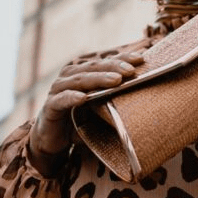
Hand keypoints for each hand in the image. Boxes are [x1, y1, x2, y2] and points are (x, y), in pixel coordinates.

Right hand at [29, 51, 143, 174]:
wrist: (53, 139)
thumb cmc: (80, 119)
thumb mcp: (100, 108)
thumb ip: (115, 99)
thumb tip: (147, 96)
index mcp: (84, 73)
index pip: (105, 62)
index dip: (122, 58)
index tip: (142, 59)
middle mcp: (70, 77)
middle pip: (93, 67)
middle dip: (114, 66)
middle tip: (131, 70)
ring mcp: (58, 91)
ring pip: (78, 80)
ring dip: (97, 79)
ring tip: (115, 81)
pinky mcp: (50, 107)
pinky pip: (61, 100)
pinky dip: (71, 98)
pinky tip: (82, 98)